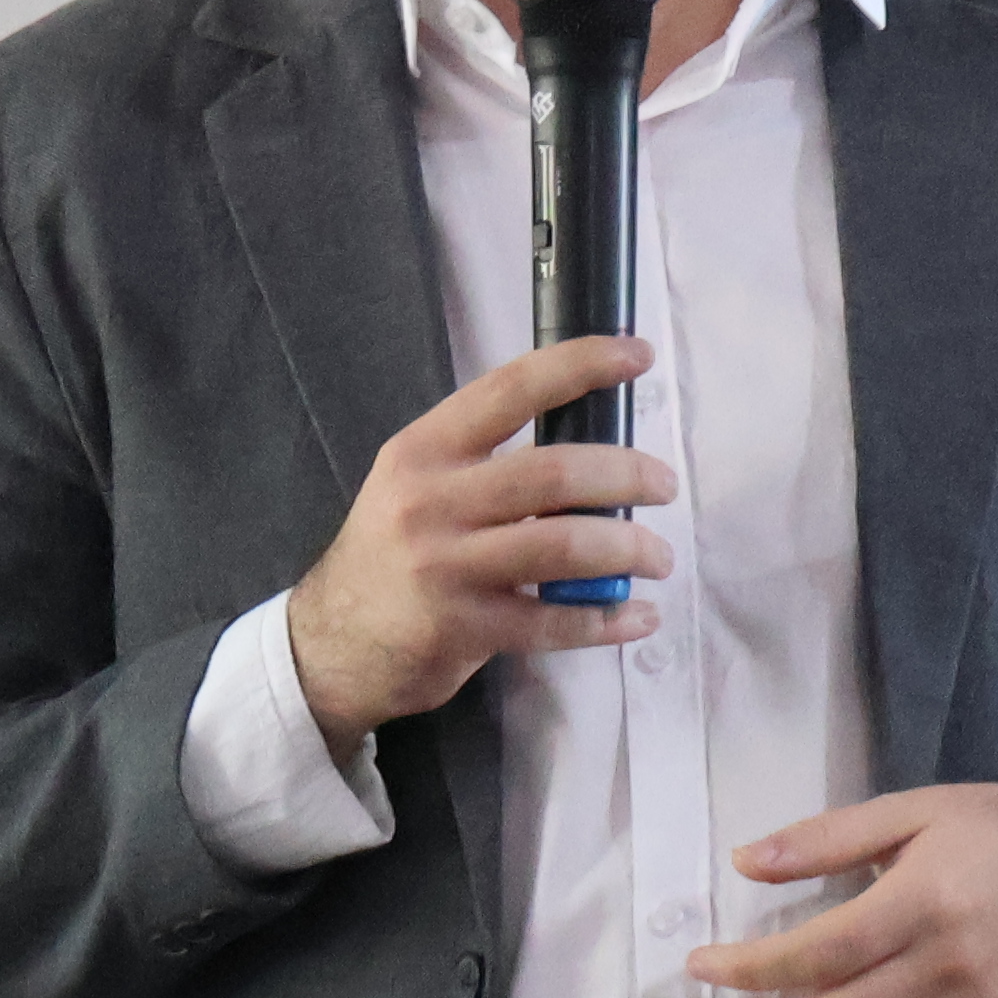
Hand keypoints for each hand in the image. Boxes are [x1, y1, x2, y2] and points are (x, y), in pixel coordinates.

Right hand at [284, 337, 675, 744]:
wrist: (333, 643)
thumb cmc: (396, 554)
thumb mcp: (421, 488)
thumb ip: (491, 465)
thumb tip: (596, 453)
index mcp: (424, 450)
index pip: (508, 390)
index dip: (578, 366)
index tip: (637, 354)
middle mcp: (429, 500)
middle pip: (552, 473)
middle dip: (627, 475)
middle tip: (664, 485)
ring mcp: (443, 566)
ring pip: (562, 545)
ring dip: (629, 548)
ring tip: (658, 556)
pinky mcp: (460, 628)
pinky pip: (555, 621)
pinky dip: (608, 617)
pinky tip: (639, 616)